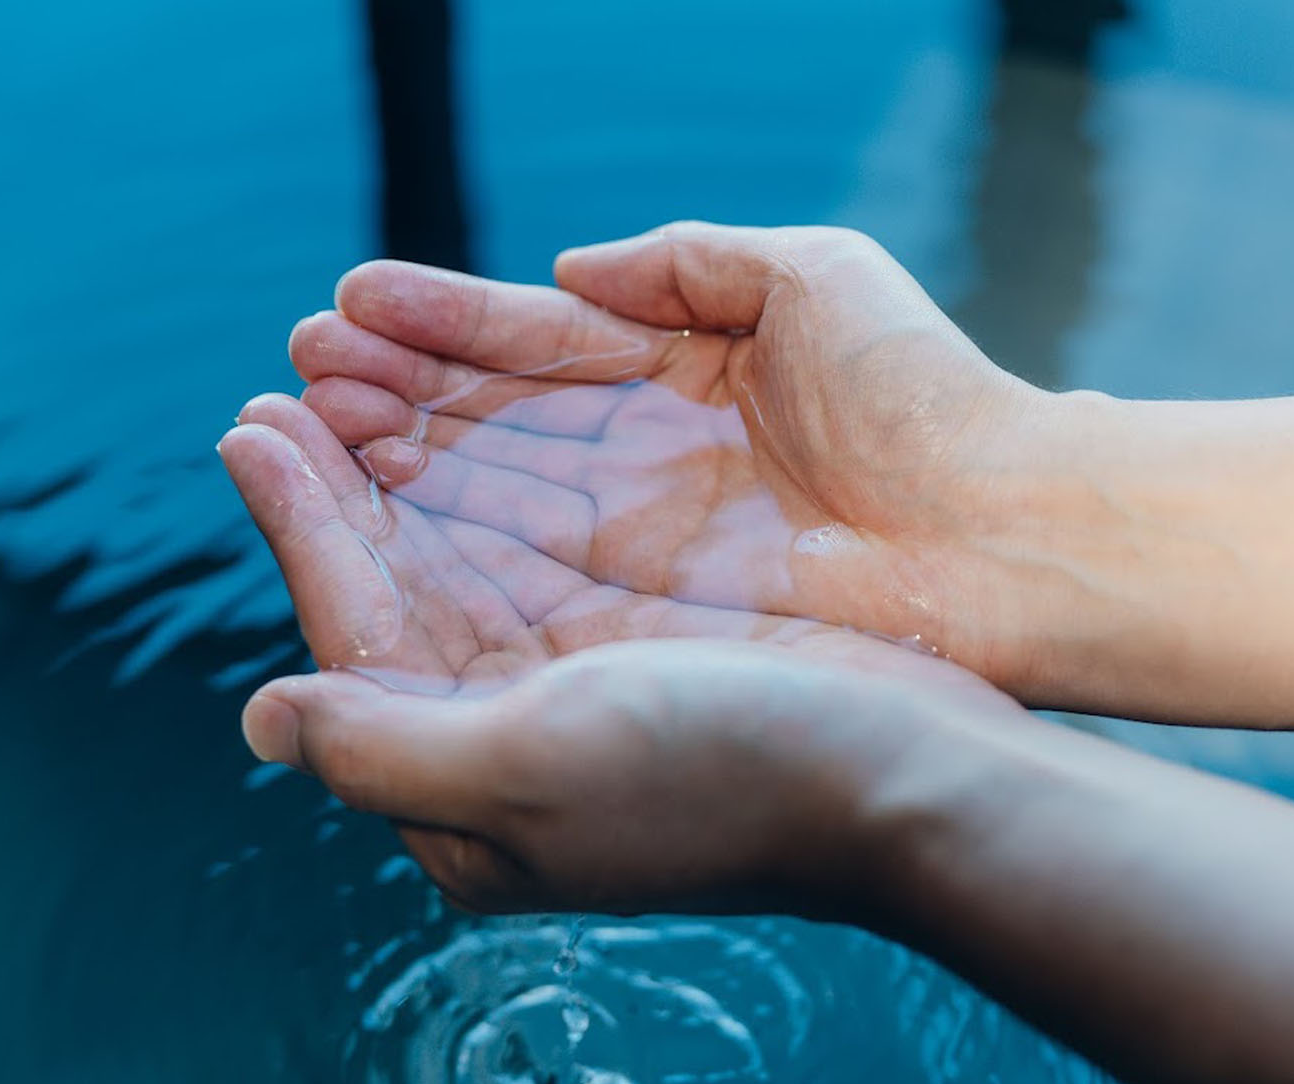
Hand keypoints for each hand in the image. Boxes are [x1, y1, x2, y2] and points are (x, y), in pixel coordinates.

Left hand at [218, 391, 1015, 911]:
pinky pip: (545, 555)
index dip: (301, 529)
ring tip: (353, 384)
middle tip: (282, 386)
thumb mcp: (536, 770)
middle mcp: (512, 750)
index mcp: (468, 797)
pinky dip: (498, 486)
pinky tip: (472, 431)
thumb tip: (264, 717)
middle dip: (340, 491)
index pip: (355, 641)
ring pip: (468, 565)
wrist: (911, 779)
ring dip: (409, 474)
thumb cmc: (730, 775)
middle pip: (402, 597)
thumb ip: (382, 748)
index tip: (250, 424)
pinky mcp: (648, 658)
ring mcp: (584, 700)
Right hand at [286, 221, 1065, 691]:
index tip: (346, 304)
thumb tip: (570, 270)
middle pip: (487, 422)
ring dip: (385, 460)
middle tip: (295, 366)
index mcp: (677, 373)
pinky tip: (358, 509)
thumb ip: (684, 259)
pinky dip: (433, 545)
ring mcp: (636, 540)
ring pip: (481, 494)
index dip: (439, 324)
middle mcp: (642, 460)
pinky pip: (511, 572)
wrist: (1002, 530)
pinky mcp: (638, 613)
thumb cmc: (926, 392)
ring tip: (292, 423)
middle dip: (387, 393)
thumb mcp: (809, 276)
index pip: (531, 344)